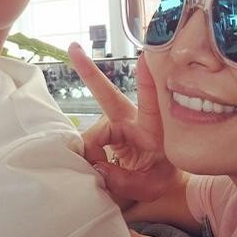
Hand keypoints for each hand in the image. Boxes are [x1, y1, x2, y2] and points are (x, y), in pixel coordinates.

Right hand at [68, 43, 179, 202]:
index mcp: (152, 130)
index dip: (146, 81)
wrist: (163, 179)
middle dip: (90, 71)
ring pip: (93, 135)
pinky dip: (89, 155)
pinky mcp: (107, 130)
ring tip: (103, 175)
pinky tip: (96, 167)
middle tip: (73, 49)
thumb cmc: (163, 178)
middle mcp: (132, 120)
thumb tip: (96, 168)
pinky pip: (90, 140)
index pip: (150, 104)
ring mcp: (117, 123)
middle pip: (107, 96)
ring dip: (92, 155)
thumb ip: (125, 181)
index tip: (144, 57)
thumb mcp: (150, 187)